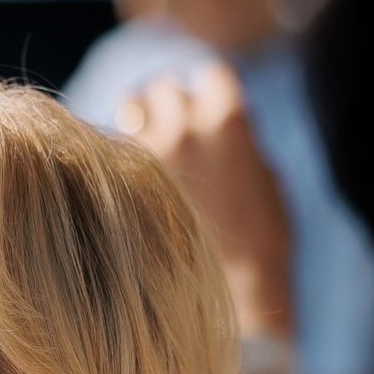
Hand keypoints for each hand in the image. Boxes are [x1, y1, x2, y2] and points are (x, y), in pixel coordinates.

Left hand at [122, 63, 294, 340]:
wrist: (232, 298)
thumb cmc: (261, 244)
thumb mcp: (266, 178)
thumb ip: (238, 139)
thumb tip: (215, 119)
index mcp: (229, 119)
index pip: (210, 76)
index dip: (208, 94)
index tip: (205, 109)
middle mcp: (185, 126)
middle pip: (165, 88)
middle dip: (170, 106)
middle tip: (172, 131)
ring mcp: (147, 153)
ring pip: (131, 107)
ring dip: (139, 121)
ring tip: (147, 149)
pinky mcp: (117, 180)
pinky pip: (108, 144)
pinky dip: (116, 154)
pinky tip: (124, 177)